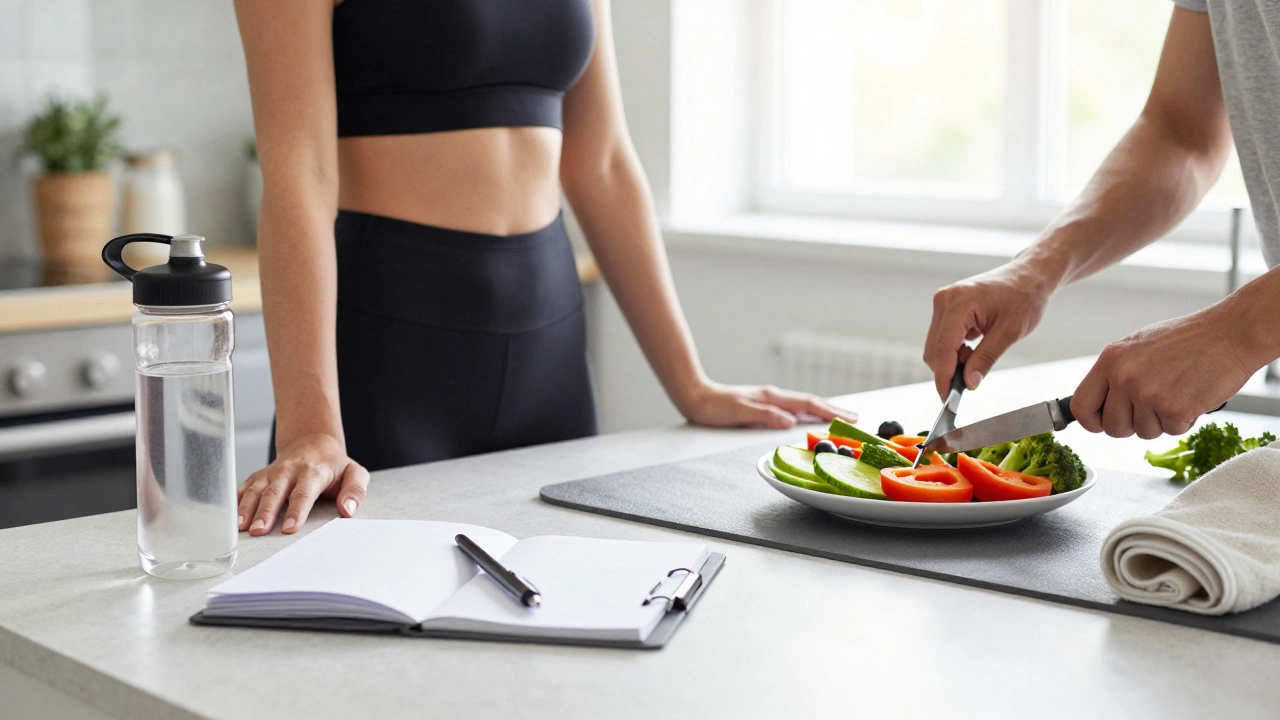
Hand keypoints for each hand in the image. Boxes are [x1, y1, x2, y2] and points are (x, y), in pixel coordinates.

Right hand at [237, 433, 368, 535]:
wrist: (312, 443)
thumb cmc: (334, 465)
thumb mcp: (354, 473)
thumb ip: (355, 491)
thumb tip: (348, 510)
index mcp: (313, 471)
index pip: (303, 493)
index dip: (296, 511)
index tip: (289, 528)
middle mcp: (288, 471)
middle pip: (275, 493)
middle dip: (266, 512)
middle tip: (259, 531)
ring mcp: (270, 473)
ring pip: (255, 490)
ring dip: (246, 509)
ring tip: (241, 528)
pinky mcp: (258, 477)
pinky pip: (243, 488)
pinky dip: (235, 502)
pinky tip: (229, 519)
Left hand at [677, 380, 854, 428]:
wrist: (695, 396)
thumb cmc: (714, 407)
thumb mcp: (740, 413)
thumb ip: (765, 416)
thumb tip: (789, 421)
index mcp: (772, 397)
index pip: (808, 404)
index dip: (830, 411)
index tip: (849, 418)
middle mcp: (773, 396)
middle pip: (810, 401)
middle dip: (833, 409)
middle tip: (855, 417)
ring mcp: (769, 399)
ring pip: (803, 404)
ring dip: (822, 410)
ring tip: (839, 416)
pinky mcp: (762, 404)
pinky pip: (793, 408)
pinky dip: (807, 412)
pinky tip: (807, 417)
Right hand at [924, 261, 1052, 398]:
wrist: (1029, 276)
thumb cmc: (1024, 297)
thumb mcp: (1010, 332)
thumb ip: (986, 358)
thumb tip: (969, 383)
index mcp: (959, 303)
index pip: (942, 349)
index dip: (944, 378)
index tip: (947, 400)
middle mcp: (944, 300)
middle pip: (933, 350)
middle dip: (949, 370)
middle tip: (971, 380)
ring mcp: (943, 303)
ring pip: (935, 345)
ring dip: (952, 361)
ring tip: (977, 358)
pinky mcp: (946, 307)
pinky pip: (941, 337)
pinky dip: (953, 351)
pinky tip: (972, 349)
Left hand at [1072, 305, 1257, 438]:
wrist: (1230, 333)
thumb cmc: (1188, 339)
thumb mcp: (1138, 348)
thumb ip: (1117, 373)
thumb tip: (1100, 402)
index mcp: (1110, 360)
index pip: (1080, 405)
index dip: (1091, 421)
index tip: (1101, 423)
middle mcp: (1124, 377)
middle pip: (1112, 427)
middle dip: (1131, 425)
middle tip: (1152, 408)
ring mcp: (1148, 394)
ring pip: (1143, 432)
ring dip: (1161, 421)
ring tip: (1177, 393)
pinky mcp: (1174, 408)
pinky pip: (1171, 431)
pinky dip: (1184, 420)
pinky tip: (1192, 396)